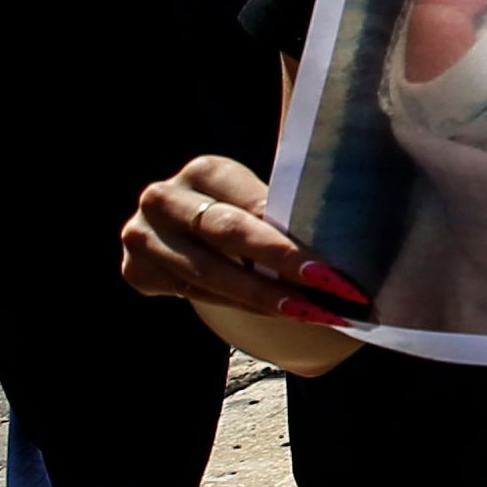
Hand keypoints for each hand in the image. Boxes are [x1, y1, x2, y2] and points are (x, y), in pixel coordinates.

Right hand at [122, 155, 368, 330]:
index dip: (290, 241)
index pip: (253, 207)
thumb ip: (286, 205)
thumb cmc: (240, 209)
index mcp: (205, 170)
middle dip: (281, 270)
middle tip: (328, 295)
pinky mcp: (136, 271)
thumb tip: (351, 230)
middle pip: (227, 239)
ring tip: (312, 315)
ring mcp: (142, 236)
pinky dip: (243, 308)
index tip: (332, 271)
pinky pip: (198, 296)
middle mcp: (163, 198)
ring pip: (210, 277)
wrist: (182, 228)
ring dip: (265, 299)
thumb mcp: (257, 195)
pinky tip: (280, 316)